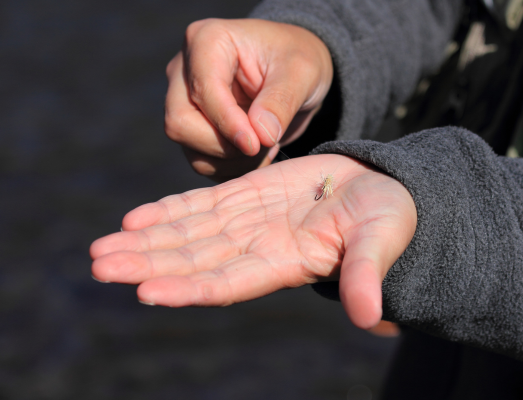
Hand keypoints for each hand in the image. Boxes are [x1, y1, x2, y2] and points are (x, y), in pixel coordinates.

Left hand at [90, 155, 416, 328]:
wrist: (379, 187)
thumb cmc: (387, 217)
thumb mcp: (381, 240)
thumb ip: (367, 274)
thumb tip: (369, 320)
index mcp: (286, 263)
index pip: (230, 282)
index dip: (190, 287)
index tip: (147, 292)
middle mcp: (257, 248)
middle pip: (194, 260)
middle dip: (148, 264)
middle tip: (100, 265)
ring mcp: (247, 222)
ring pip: (188, 234)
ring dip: (146, 241)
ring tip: (102, 249)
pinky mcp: (246, 195)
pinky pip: (199, 205)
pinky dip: (167, 211)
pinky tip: (134, 218)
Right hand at [165, 18, 333, 180]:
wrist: (294, 74)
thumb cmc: (297, 60)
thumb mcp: (302, 72)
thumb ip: (281, 101)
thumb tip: (260, 134)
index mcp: (207, 41)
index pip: (202, 90)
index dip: (228, 123)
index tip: (257, 143)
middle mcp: (184, 70)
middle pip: (180, 123)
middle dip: (224, 146)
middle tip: (263, 146)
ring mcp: (184, 101)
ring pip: (188, 147)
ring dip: (231, 161)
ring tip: (266, 147)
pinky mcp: (192, 128)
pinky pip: (200, 160)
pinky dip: (230, 168)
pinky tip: (257, 155)